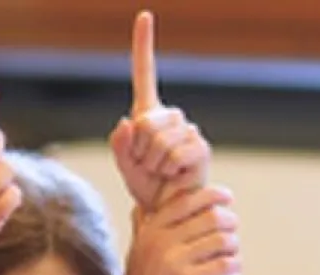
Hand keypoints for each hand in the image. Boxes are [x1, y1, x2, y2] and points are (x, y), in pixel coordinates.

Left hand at [109, 11, 209, 210]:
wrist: (167, 210)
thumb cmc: (146, 187)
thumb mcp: (124, 166)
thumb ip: (119, 146)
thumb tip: (128, 124)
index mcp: (149, 115)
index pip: (145, 75)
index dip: (143, 47)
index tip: (144, 16)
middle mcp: (171, 118)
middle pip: (146, 123)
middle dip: (138, 151)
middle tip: (146, 167)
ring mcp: (188, 131)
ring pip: (158, 139)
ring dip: (151, 163)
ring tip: (159, 173)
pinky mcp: (200, 147)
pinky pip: (174, 153)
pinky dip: (166, 169)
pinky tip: (173, 176)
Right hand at [118, 185, 239, 274]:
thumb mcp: (137, 248)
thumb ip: (143, 224)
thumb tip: (146, 203)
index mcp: (152, 230)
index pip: (187, 201)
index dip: (212, 195)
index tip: (227, 198)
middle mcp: (161, 243)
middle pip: (211, 218)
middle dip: (229, 221)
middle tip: (231, 229)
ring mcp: (175, 263)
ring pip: (222, 240)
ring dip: (233, 245)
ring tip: (229, 251)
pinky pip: (226, 264)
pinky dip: (235, 264)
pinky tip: (230, 267)